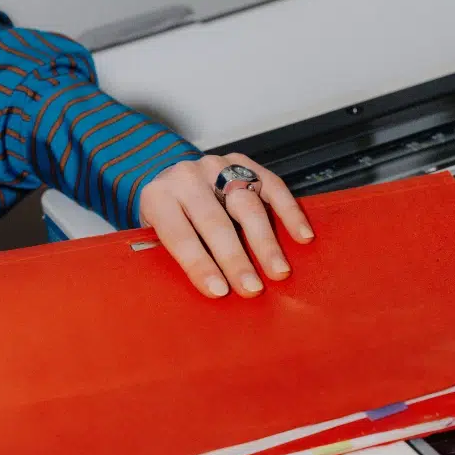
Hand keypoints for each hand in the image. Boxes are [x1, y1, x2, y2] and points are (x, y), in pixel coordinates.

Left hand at [139, 154, 313, 297]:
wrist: (170, 181)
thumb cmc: (166, 218)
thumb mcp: (154, 236)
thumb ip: (171, 257)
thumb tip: (206, 289)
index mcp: (158, 197)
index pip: (179, 234)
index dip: (199, 264)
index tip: (219, 291)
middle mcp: (186, 177)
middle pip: (215, 220)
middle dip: (235, 258)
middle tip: (252, 288)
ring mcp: (216, 167)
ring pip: (246, 203)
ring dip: (265, 240)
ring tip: (278, 270)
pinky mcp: (243, 163)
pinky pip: (271, 186)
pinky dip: (289, 212)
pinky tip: (301, 235)